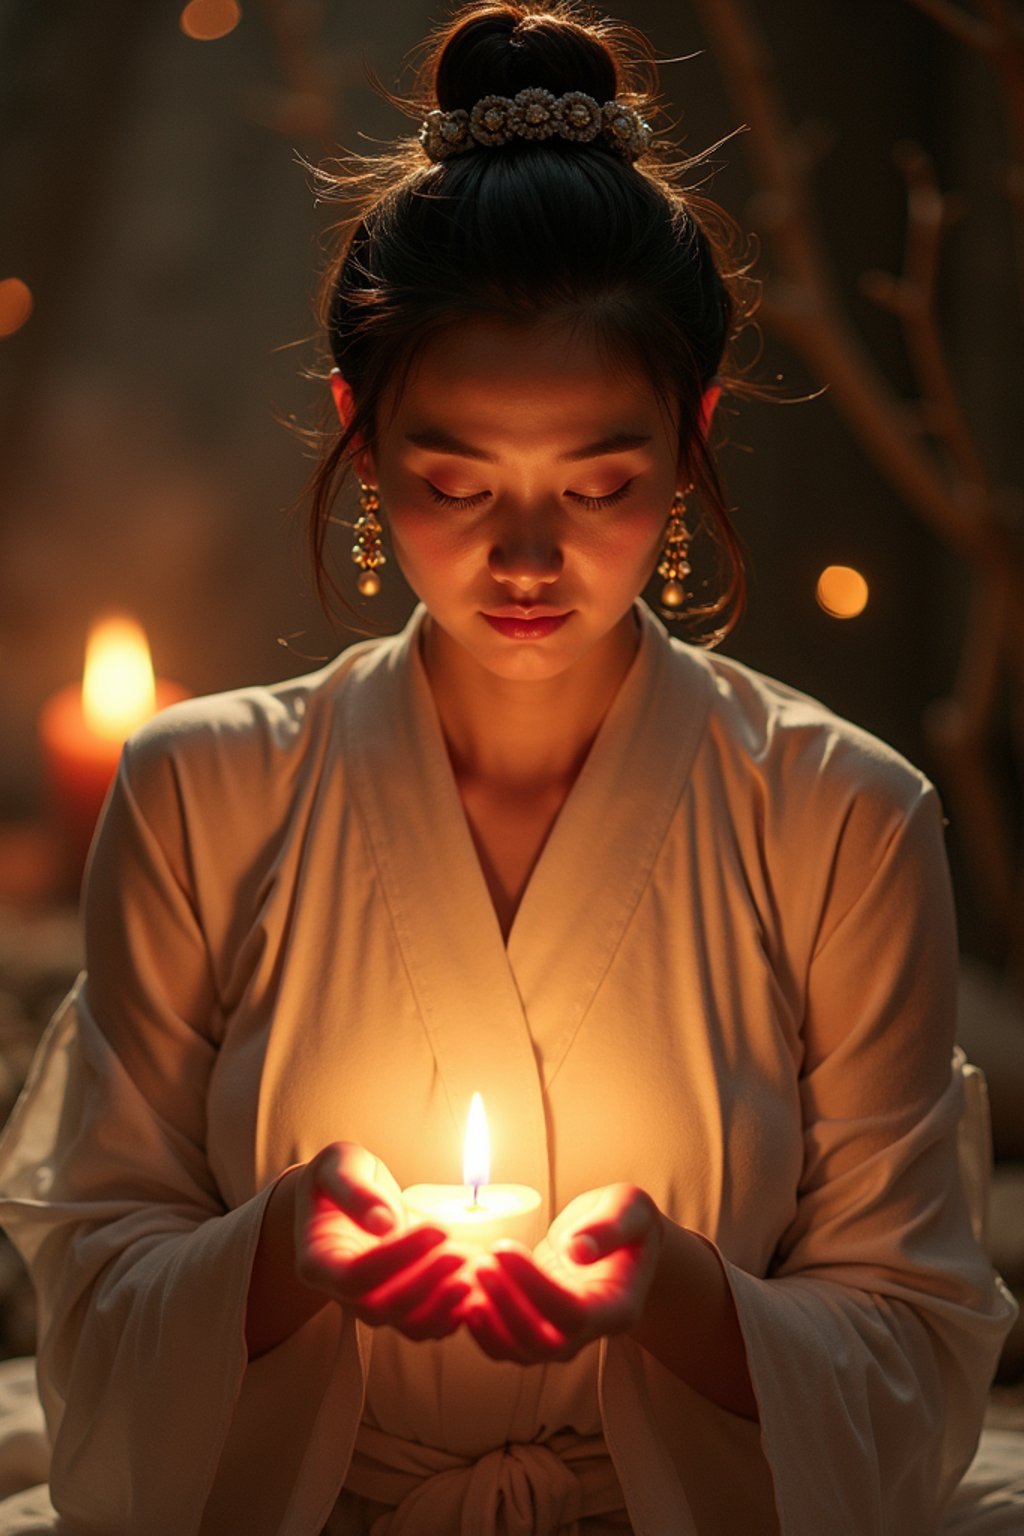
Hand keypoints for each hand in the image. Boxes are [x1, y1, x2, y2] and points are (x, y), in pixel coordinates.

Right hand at [294, 1142, 471, 1341]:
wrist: (340, 1193)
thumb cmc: (336, 1174)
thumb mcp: (337, 1165)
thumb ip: (353, 1190)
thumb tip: (382, 1221)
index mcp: (317, 1262)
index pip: (355, 1276)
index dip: (398, 1258)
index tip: (439, 1229)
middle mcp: (342, 1293)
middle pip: (381, 1309)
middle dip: (426, 1286)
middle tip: (463, 1255)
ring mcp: (371, 1300)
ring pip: (407, 1326)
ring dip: (444, 1306)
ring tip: (475, 1274)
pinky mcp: (399, 1301)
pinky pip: (425, 1323)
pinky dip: (452, 1314)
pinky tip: (477, 1289)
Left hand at [461, 1182, 664, 1363]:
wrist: (621, 1244)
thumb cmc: (628, 1223)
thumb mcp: (631, 1208)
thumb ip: (611, 1226)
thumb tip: (578, 1249)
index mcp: (618, 1307)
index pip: (574, 1314)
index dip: (534, 1286)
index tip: (503, 1248)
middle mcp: (590, 1334)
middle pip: (541, 1342)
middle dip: (504, 1305)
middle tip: (479, 1262)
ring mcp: (561, 1339)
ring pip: (517, 1351)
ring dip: (487, 1319)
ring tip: (467, 1275)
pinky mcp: (537, 1332)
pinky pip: (504, 1345)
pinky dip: (480, 1326)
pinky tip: (464, 1291)